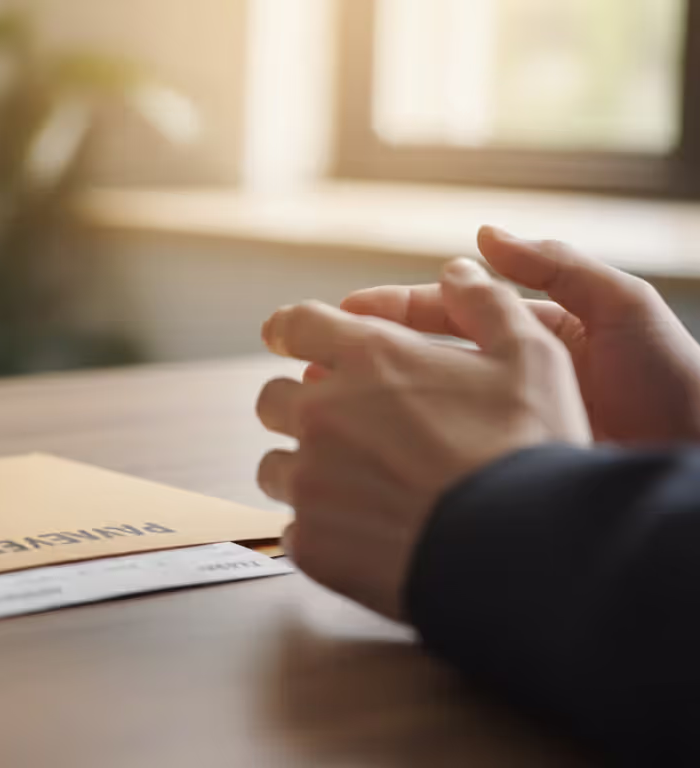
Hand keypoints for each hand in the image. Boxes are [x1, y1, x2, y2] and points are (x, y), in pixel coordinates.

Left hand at [257, 259, 590, 619]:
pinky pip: (293, 528)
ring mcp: (309, 480)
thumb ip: (488, 305)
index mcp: (368, 359)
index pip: (296, 324)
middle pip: (273, 399)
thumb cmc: (530, 450)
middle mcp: (322, 413)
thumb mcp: (532, 357)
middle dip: (300, 408)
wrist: (523, 551)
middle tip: (345, 430)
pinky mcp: (308, 540)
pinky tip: (367, 536)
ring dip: (305, 470)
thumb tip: (459, 270)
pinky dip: (322, 529)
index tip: (287, 339)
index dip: (290, 330)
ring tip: (359, 489)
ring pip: (275, 467)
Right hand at [342, 226, 699, 443]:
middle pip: (421, 359)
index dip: (393, 309)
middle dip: (367, 355)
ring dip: (373, 403)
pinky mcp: (499, 472)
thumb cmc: (675, 385)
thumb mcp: (623, 309)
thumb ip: (555, 267)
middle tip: (315, 357)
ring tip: (325, 401)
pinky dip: (401, 452)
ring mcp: (499, 429)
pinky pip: (441, 457)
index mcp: (529, 337)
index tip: (344, 311)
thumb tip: (484, 236)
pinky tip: (365, 452)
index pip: (446, 312)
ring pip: (422, 409)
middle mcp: (506, 382)